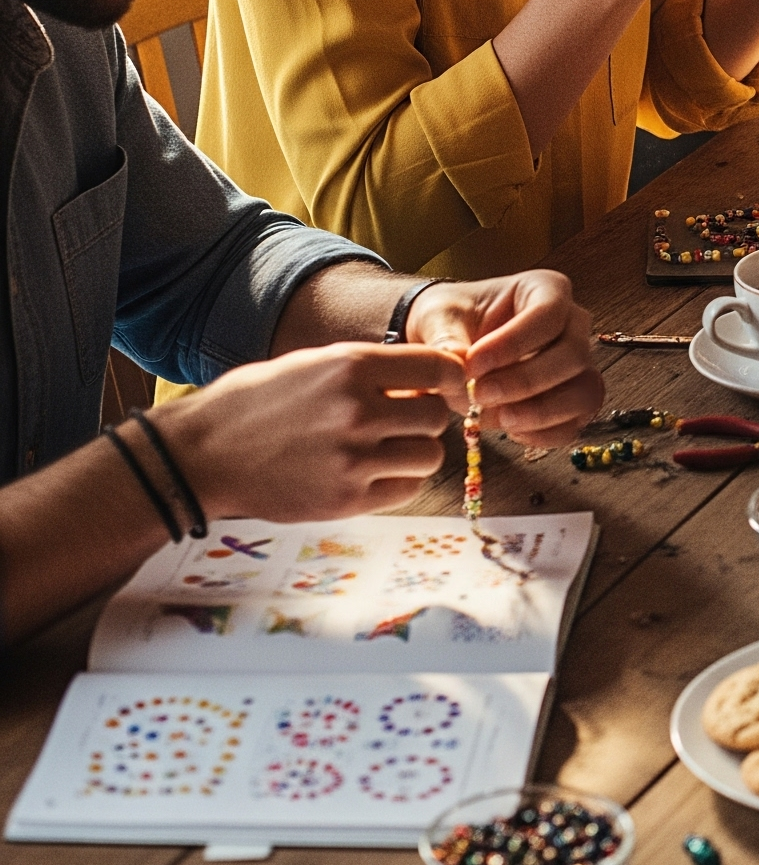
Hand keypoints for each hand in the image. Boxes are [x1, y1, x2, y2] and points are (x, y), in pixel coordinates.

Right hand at [155, 343, 467, 522]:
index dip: (452, 379)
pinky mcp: (344, 501)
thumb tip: (430, 379)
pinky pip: (406, 490)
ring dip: (416, 451)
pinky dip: (398, 481)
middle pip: (437, 416)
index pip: (441, 367)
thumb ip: (374, 369)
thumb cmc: (259, 402)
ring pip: (430, 456)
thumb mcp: (317, 363)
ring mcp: (352, 460)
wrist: (201, 453)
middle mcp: (358, 411)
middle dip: (428, 417)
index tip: (448, 388)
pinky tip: (372, 472)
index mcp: (353, 367)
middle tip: (404, 421)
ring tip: (386, 448)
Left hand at [408, 271, 603, 445]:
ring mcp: (577, 364)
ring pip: (584, 392)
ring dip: (542, 412)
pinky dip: (544, 434)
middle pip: (573, 355)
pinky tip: (509, 429)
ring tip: (499, 418)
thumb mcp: (440, 318)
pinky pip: (574, 423)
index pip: (549, 314)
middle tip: (480, 395)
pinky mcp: (572, 400)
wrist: (454, 342)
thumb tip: (458, 363)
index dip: (514, 343)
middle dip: (526, 381)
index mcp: (546, 290)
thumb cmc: (452, 319)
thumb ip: (446, 338)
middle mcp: (572, 324)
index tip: (472, 364)